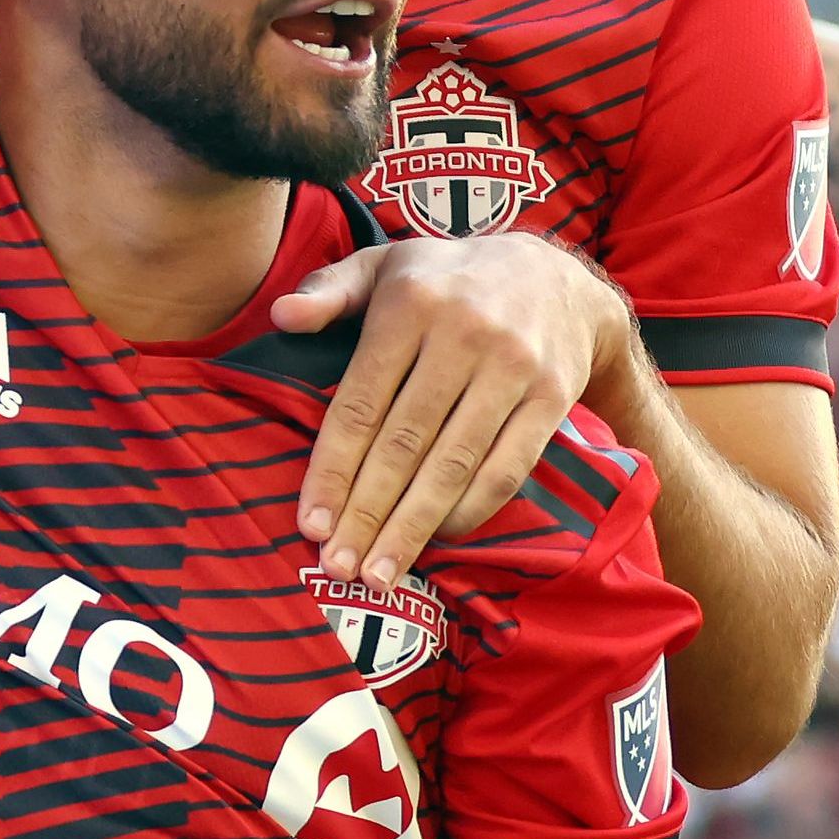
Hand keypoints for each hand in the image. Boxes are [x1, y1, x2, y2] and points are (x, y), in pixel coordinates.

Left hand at [276, 234, 634, 586]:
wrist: (556, 276)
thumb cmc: (448, 281)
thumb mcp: (386, 265)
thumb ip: (330, 289)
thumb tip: (282, 315)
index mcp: (410, 304)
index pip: (360, 404)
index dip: (332, 470)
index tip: (310, 524)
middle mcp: (462, 334)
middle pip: (403, 443)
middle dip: (367, 513)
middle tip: (339, 567)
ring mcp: (512, 367)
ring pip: (453, 463)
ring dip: (413, 526)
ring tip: (381, 573)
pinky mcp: (551, 396)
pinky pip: (507, 467)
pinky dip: (471, 509)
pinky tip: (440, 539)